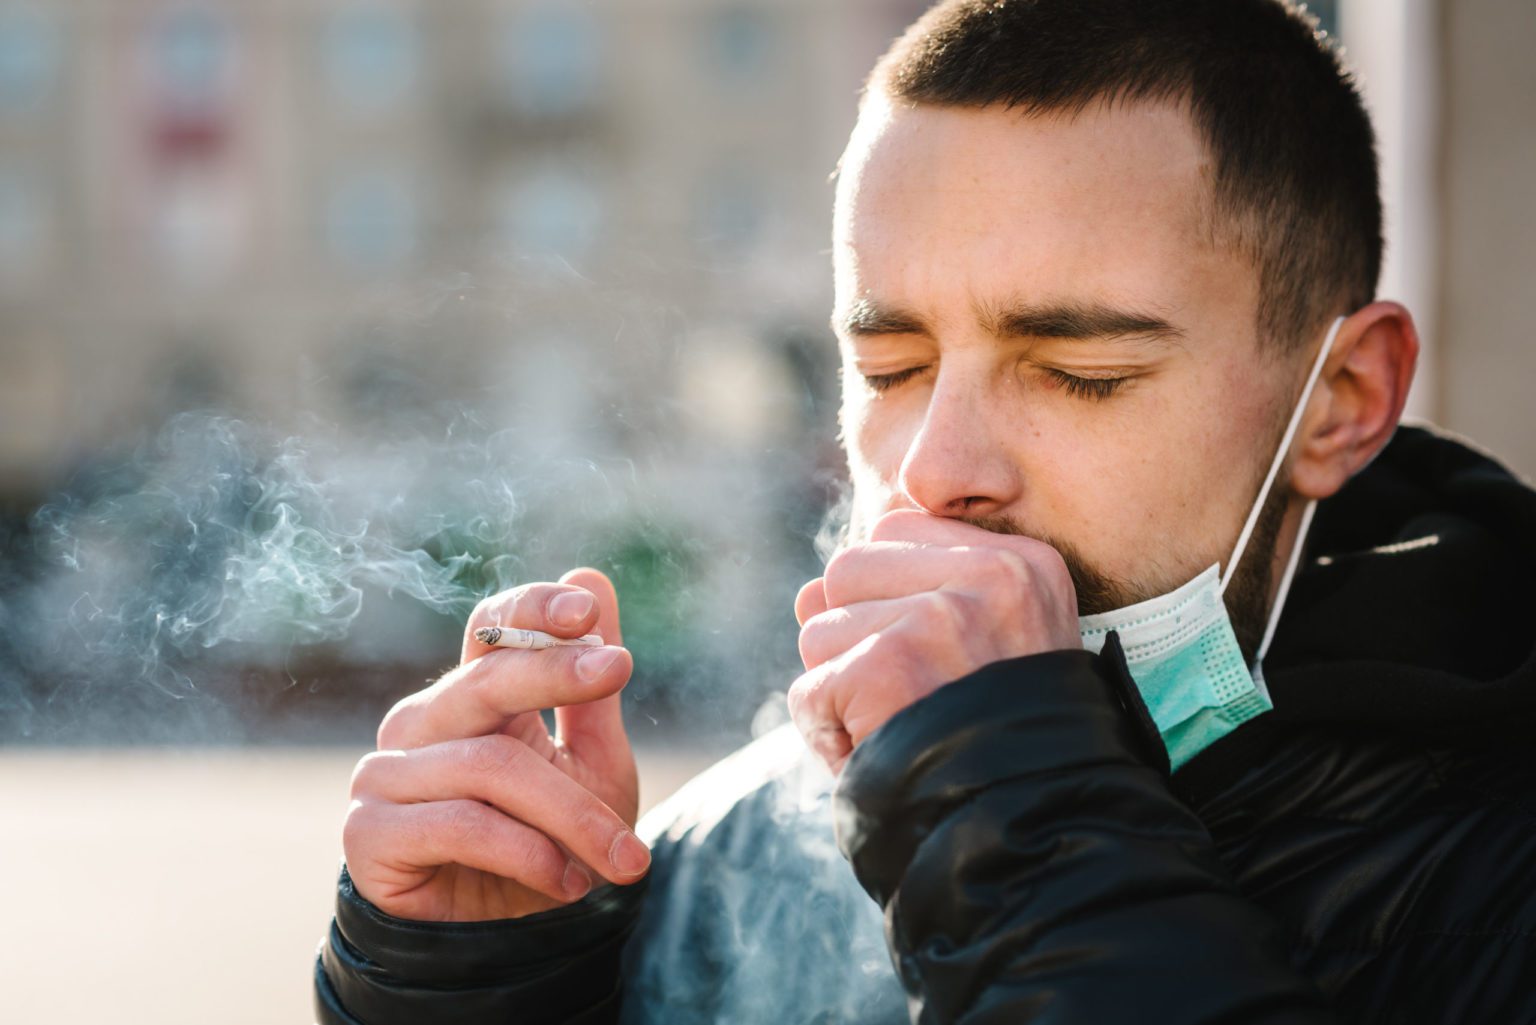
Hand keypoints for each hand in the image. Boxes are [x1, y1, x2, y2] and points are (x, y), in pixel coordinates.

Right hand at [343, 568, 649, 921]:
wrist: (507, 944)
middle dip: (558, 672)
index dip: (532, 610)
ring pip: (492, 766)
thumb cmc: (551, 843)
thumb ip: (589, 681)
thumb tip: (591, 575)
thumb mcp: (590, 762)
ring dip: (573, 814)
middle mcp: (421, 723)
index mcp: (472, 696)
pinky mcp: (369, 831)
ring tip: (621, 858)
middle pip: (486, 679)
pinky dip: (528, 852)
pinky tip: (564, 880)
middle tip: (618, 670)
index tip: (588, 611)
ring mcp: (387, 774)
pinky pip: (460, 823)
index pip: (488, 627)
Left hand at [789, 510, 1079, 773]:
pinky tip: (877, 756)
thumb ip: (896, 597)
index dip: (888, 597)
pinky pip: (809, 689)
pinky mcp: (889, 665)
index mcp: (1023, 563)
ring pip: (819, 628)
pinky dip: (826, 736)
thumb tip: (805, 593)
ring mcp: (938, 617)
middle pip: (848, 568)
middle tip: (905, 696)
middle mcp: (989, 576)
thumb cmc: (1005, 745)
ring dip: (840, 691)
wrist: (1036, 830)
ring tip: (899, 727)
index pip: (898, 529)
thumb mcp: (981, 649)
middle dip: (854, 638)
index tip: (924, 653)